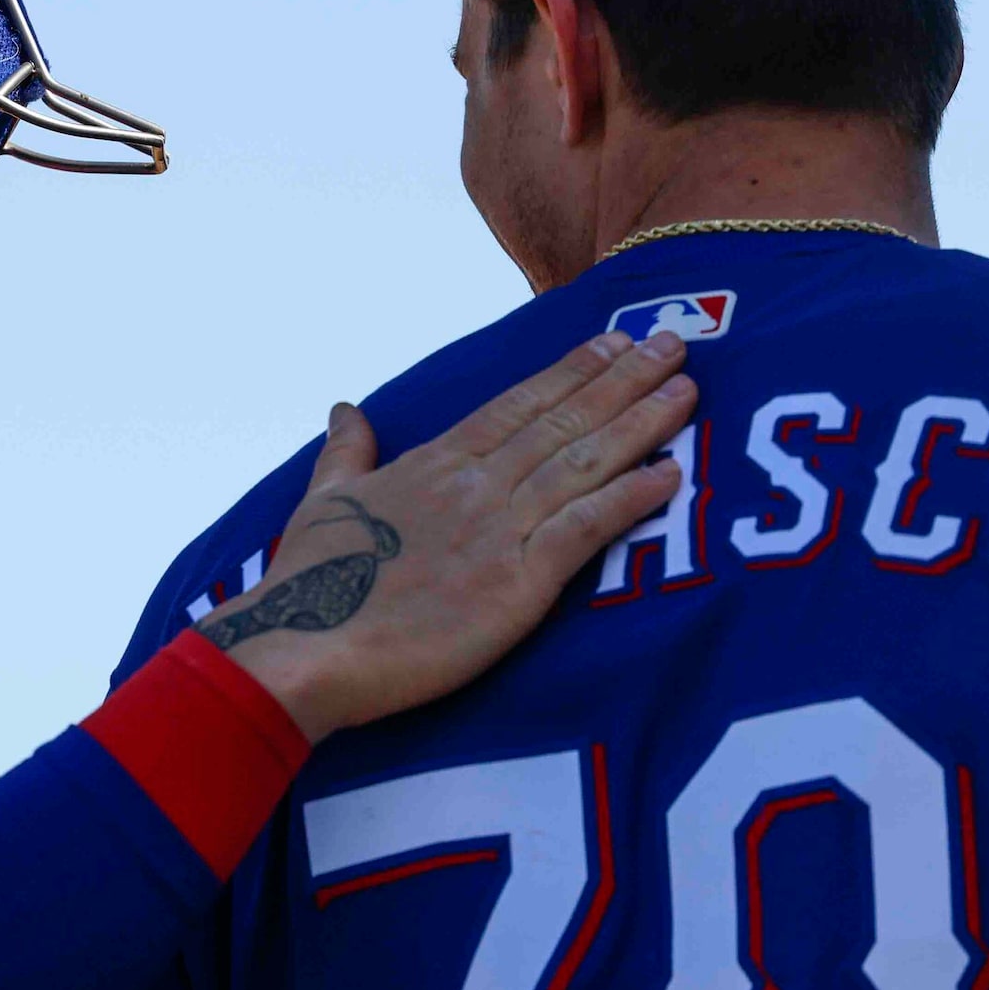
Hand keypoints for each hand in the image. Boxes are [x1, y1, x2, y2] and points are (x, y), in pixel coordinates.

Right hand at [205, 330, 695, 742]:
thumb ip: (347, 452)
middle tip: (675, 344)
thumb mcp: (321, 501)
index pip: (516, 405)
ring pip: (582, 464)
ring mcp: (498, 531)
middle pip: (562, 421)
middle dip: (622, 381)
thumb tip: (347, 409)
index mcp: (433, 463)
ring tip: (685, 392)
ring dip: (639, 425)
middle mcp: (474, 485)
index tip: (614, 341)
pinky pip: (584, 530)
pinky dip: (629, 499)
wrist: (303, 648)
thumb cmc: (307, 584)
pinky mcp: (515, 584)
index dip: (570, 372)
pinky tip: (669, 475)